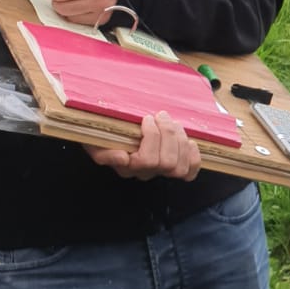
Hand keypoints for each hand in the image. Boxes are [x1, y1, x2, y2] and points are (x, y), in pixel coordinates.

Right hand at [87, 111, 201, 181]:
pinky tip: (189, 142)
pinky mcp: (175, 166)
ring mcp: (161, 171)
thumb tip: (123, 159)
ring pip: (180, 167)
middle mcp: (145, 173)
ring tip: (172, 123)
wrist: (112, 130)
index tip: (147, 118)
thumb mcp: (96, 141)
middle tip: (161, 116)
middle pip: (167, 163)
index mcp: (126, 167)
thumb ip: (104, 153)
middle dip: (168, 135)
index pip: (147, 161)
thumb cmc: (104, 134)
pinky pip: (190, 171)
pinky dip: (193, 157)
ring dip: (180, 140)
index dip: (152, 137)